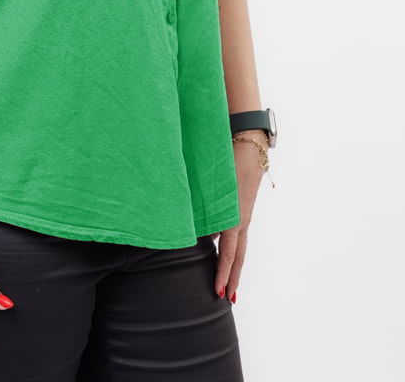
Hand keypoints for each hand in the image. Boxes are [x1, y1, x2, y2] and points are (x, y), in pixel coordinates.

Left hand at [213, 132, 267, 302]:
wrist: (249, 148)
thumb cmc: (228, 165)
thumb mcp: (214, 190)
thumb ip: (205, 211)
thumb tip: (197, 232)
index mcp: (234, 220)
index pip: (229, 255)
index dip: (224, 275)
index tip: (219, 293)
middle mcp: (241, 221)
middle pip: (238, 257)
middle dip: (233, 279)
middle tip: (228, 300)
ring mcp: (243, 215)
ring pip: (239, 246)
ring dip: (233, 266)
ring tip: (228, 283)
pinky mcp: (242, 208)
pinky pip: (235, 231)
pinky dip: (229, 244)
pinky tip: (218, 248)